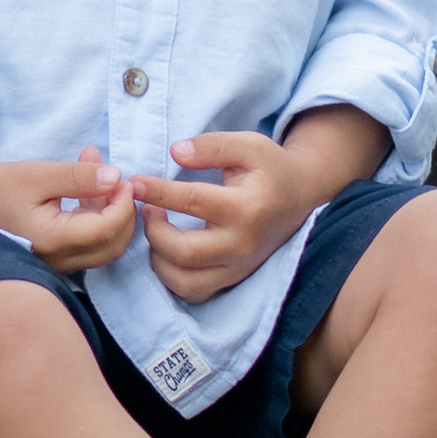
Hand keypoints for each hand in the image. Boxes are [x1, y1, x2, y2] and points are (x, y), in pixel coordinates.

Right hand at [0, 156, 135, 273]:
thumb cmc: (0, 186)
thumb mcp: (38, 174)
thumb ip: (77, 176)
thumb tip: (115, 177)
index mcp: (53, 240)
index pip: (105, 229)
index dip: (123, 204)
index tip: (124, 179)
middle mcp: (58, 259)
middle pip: (112, 244)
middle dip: (123, 211)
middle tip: (120, 180)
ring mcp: (59, 262)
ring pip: (104, 244)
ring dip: (111, 211)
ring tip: (98, 172)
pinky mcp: (60, 256)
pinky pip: (90, 241)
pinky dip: (97, 215)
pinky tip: (88, 187)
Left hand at [129, 129, 340, 302]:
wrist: (302, 197)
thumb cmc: (271, 168)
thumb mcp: (249, 145)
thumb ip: (213, 146)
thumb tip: (176, 152)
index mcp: (246, 207)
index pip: (192, 202)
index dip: (157, 191)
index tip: (134, 182)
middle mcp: (242, 244)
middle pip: (185, 252)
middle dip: (154, 230)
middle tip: (147, 208)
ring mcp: (238, 266)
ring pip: (186, 282)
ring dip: (158, 259)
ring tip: (156, 230)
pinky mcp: (233, 279)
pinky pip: (194, 292)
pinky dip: (171, 277)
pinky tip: (166, 251)